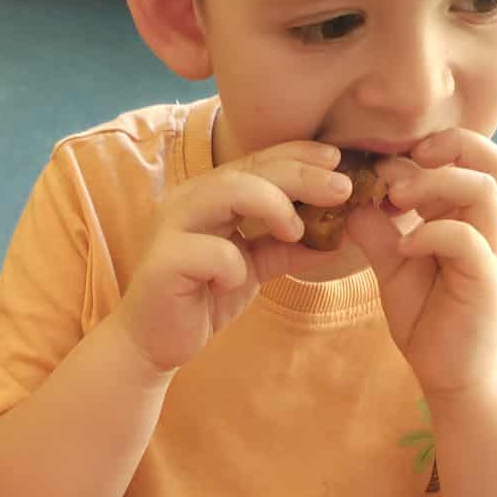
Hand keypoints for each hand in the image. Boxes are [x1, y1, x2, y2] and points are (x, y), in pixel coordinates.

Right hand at [118, 143, 351, 372]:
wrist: (154, 341)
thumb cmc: (202, 298)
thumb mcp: (253, 267)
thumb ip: (285, 247)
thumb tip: (337, 237)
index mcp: (210, 194)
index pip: (258, 160)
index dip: (298, 154)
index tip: (337, 160)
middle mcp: (189, 200)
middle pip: (249, 169)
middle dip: (300, 174)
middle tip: (342, 188)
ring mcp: (173, 227)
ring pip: (226, 192)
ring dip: (271, 204)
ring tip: (298, 230)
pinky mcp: (164, 262)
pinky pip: (210, 252)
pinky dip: (233, 265)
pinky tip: (235, 283)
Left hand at [344, 129, 496, 398]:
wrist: (447, 371)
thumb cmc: (426, 315)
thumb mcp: (391, 265)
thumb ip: (375, 229)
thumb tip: (347, 196)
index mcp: (466, 216)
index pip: (469, 156)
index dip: (429, 145)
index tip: (384, 162)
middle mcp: (485, 227)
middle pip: (492, 159)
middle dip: (449, 145)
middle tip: (404, 162)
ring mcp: (490, 251)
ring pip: (483, 190)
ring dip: (435, 184)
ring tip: (396, 199)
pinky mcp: (485, 280)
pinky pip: (467, 240)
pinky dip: (431, 233)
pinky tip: (402, 248)